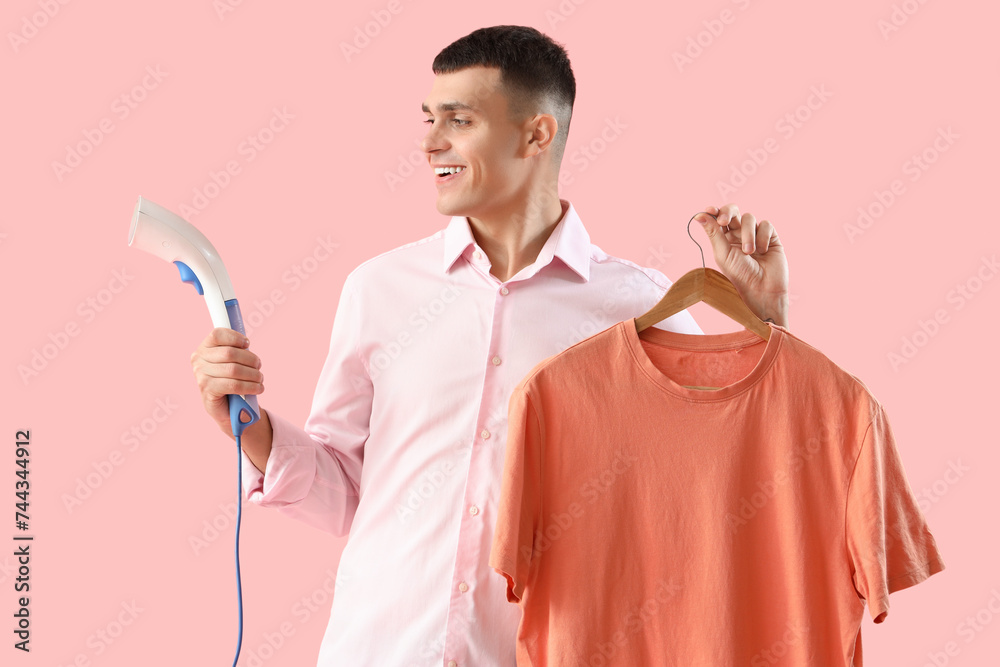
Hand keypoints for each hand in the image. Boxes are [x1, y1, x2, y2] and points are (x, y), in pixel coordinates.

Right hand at [190, 327, 264, 435]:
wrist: (228, 408)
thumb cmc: (232, 379)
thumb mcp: (233, 361)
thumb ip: (236, 349)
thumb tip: (246, 343)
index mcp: (204, 348)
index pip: (217, 334)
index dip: (235, 337)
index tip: (247, 344)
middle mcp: (199, 360)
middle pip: (229, 353)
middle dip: (250, 359)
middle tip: (258, 366)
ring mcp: (201, 376)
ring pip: (233, 370)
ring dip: (253, 374)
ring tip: (260, 378)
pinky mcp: (208, 391)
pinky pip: (234, 385)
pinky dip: (250, 386)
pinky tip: (258, 388)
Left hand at [692, 204, 788, 327]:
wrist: (763, 289)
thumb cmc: (739, 275)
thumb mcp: (723, 254)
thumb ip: (713, 232)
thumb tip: (699, 215)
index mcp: (723, 239)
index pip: (718, 218)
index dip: (714, 212)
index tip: (710, 210)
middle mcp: (738, 235)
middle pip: (733, 211)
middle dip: (728, 213)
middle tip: (725, 221)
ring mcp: (755, 235)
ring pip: (749, 218)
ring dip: (747, 234)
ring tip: (749, 252)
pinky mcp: (771, 237)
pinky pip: (765, 225)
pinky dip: (762, 237)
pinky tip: (763, 251)